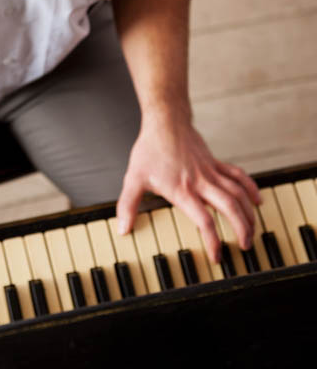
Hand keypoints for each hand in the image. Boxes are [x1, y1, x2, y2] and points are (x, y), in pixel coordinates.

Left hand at [116, 115, 261, 263]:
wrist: (165, 121)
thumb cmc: (150, 148)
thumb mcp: (134, 178)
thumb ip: (128, 205)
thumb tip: (122, 229)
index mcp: (182, 190)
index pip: (204, 220)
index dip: (213, 241)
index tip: (217, 256)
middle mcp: (200, 181)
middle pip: (229, 207)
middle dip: (242, 229)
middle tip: (245, 246)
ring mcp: (210, 171)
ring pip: (238, 193)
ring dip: (249, 213)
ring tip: (253, 230)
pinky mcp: (215, 162)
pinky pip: (238, 175)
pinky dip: (250, 188)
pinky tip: (256, 201)